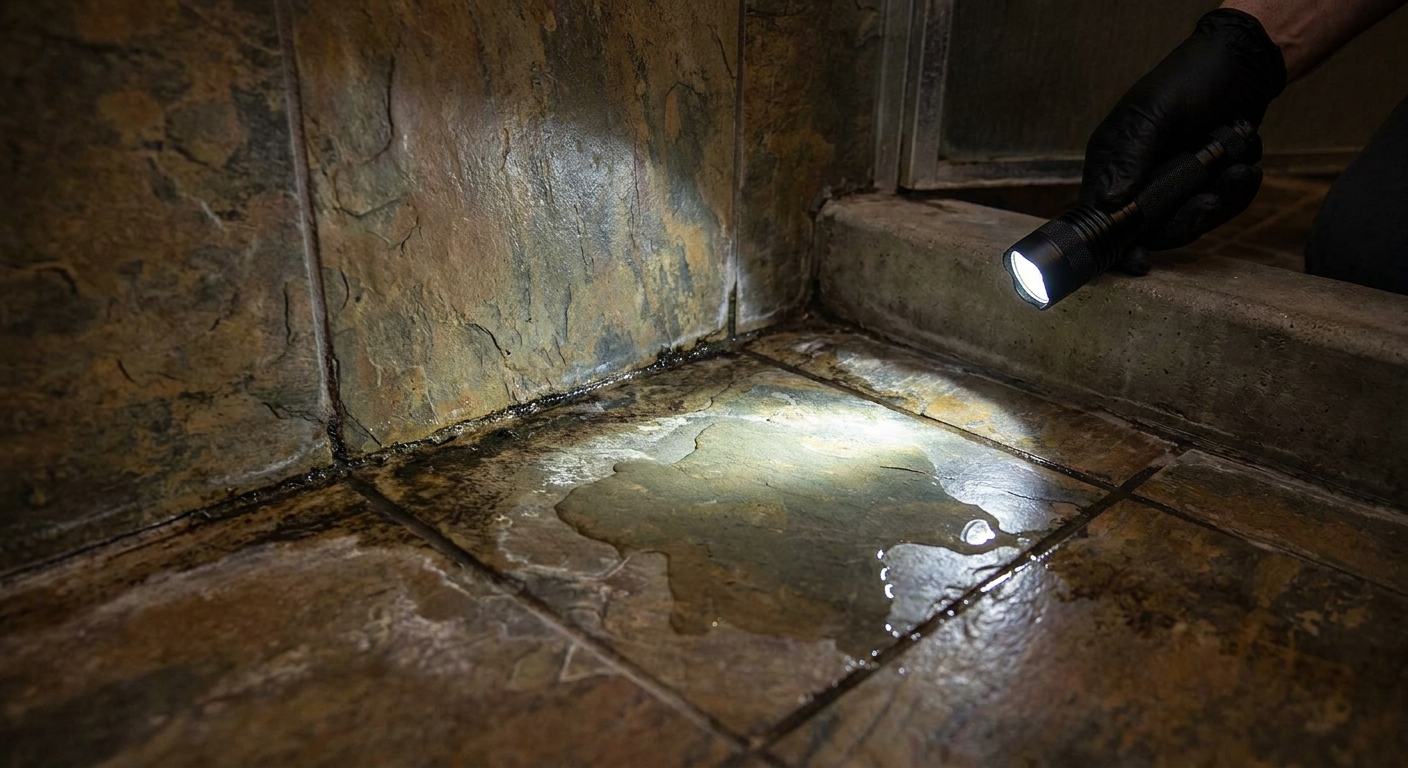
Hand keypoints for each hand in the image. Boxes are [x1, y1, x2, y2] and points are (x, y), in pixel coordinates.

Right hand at [1083, 8, 1286, 259]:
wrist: (1240, 64)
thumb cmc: (1187, 81)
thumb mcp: (1153, 113)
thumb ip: (1130, 157)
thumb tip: (1109, 202)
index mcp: (1113, 166)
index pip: (1103, 217)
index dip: (1118, 244)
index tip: (1139, 262)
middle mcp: (1139, 181)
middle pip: (1154, 229)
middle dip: (1187, 219)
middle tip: (1211, 199)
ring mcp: (1174, 185)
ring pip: (1192, 221)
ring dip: (1222, 200)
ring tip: (1241, 168)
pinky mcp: (1206, 183)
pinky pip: (1221, 207)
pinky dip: (1238, 191)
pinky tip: (1248, 163)